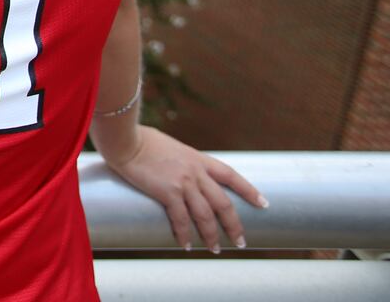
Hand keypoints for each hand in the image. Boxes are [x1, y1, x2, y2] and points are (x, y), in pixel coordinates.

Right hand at [103, 125, 266, 252]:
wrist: (126, 139)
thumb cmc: (141, 140)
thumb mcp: (171, 148)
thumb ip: (182, 161)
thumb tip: (181, 174)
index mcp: (198, 159)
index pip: (231, 176)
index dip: (249, 191)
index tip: (263, 203)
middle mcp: (195, 172)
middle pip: (223, 203)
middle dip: (233, 225)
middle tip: (239, 242)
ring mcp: (183, 182)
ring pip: (206, 215)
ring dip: (211, 235)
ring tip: (214, 249)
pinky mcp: (167, 192)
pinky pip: (181, 219)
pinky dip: (184, 234)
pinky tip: (186, 245)